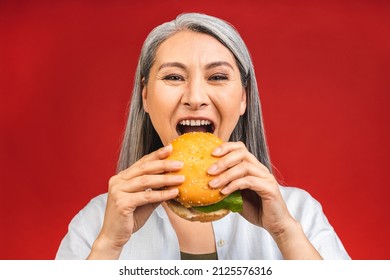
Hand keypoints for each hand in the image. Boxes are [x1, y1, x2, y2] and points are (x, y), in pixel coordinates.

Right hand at [88, 144, 183, 258]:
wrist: (114, 237)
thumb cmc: (129, 218)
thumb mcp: (145, 201)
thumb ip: (156, 190)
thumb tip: (174, 182)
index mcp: (122, 177)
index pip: (142, 163)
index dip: (156, 155)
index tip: (171, 149)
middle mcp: (118, 181)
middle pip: (144, 168)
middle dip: (164, 164)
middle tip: (180, 163)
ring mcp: (118, 191)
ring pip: (146, 181)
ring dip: (166, 179)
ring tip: (181, 178)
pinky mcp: (122, 203)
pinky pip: (146, 196)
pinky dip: (162, 194)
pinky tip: (174, 192)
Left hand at [207, 142, 321, 258]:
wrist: (275, 224)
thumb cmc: (256, 209)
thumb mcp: (236, 196)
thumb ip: (226, 187)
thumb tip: (206, 183)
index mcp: (253, 167)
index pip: (240, 148)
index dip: (226, 147)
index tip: (211, 154)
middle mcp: (260, 169)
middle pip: (242, 152)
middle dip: (223, 160)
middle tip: (209, 170)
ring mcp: (266, 177)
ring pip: (244, 166)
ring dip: (226, 174)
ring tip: (213, 184)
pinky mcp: (269, 188)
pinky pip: (249, 181)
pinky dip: (234, 185)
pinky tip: (224, 192)